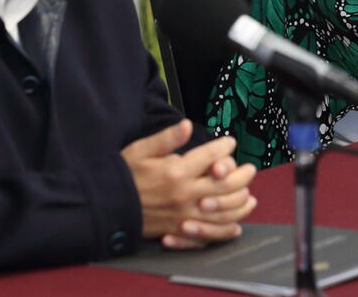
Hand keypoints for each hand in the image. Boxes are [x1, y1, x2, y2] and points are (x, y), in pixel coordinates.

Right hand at [121, 120, 256, 248]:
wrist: (108, 208)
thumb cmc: (124, 176)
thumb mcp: (141, 150)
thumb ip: (167, 139)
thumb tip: (187, 125)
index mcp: (176, 171)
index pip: (211, 156)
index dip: (224, 146)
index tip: (230, 142)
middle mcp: (185, 194)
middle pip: (226, 184)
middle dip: (242, 173)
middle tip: (249, 168)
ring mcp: (185, 215)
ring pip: (224, 210)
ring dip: (241, 201)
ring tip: (249, 193)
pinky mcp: (182, 231)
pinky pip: (211, 233)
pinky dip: (227, 229)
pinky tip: (236, 223)